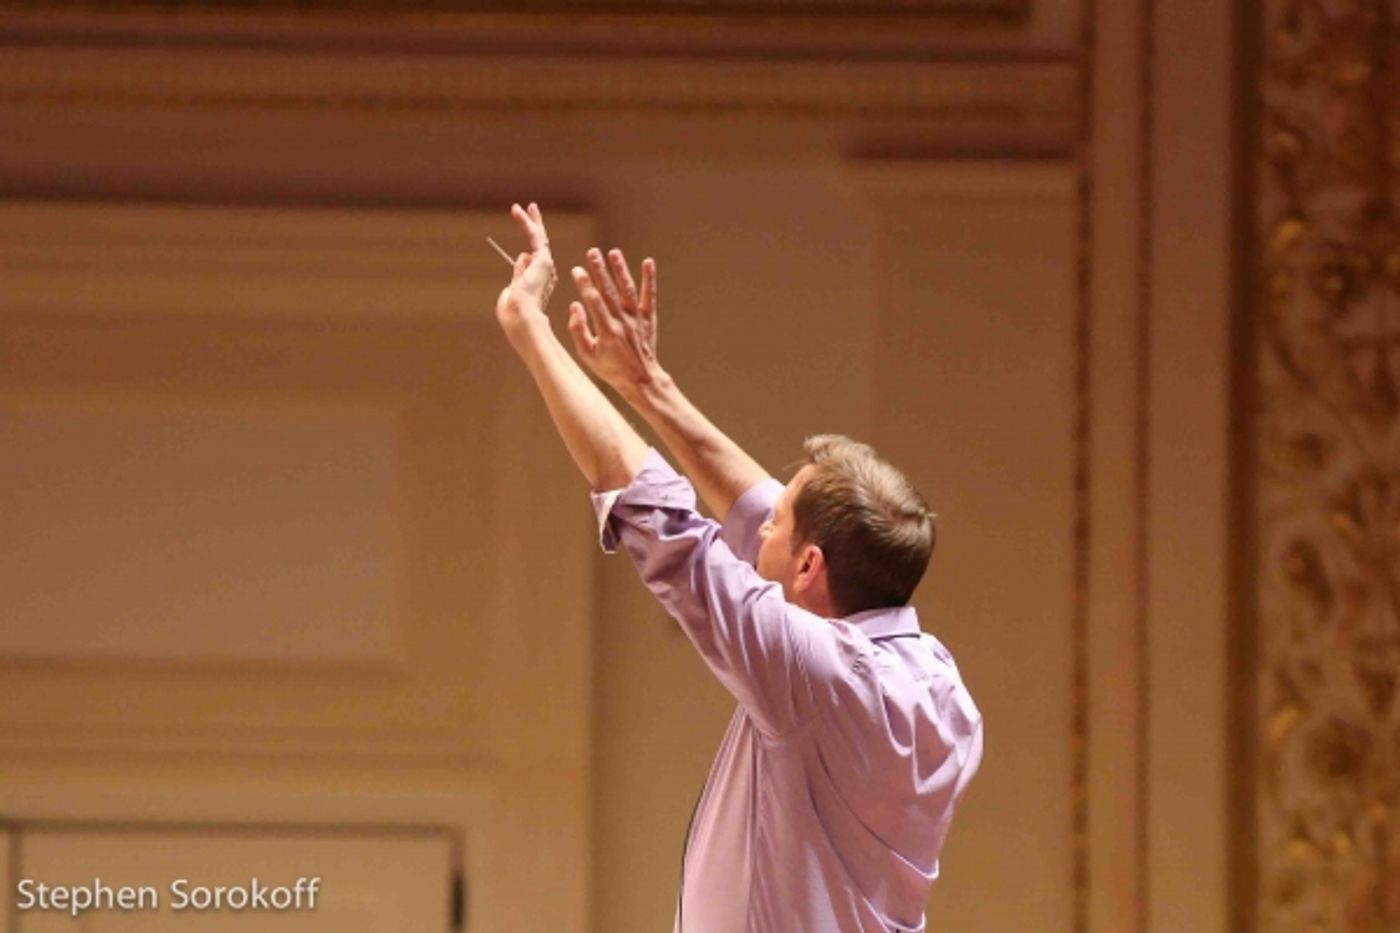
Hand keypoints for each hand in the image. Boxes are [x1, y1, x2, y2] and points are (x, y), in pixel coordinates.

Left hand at [495, 202, 556, 333]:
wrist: (520, 317)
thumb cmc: (513, 312)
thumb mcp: (513, 290)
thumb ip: (518, 274)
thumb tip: (522, 255)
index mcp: (539, 285)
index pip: (533, 266)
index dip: (527, 257)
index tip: (524, 252)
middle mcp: (546, 274)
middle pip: (539, 247)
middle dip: (535, 230)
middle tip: (532, 213)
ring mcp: (546, 266)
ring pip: (538, 238)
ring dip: (528, 221)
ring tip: (518, 208)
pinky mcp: (543, 259)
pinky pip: (534, 236)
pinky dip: (526, 222)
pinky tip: (518, 211)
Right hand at [568, 247, 660, 392]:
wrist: (641, 379)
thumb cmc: (611, 369)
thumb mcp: (587, 356)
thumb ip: (578, 330)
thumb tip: (574, 306)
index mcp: (606, 331)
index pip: (594, 303)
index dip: (585, 285)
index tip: (576, 269)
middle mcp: (623, 322)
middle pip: (610, 291)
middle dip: (600, 270)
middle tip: (592, 252)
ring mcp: (637, 319)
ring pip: (628, 290)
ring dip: (621, 270)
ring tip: (613, 253)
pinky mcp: (648, 318)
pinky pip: (649, 296)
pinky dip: (649, 279)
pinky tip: (648, 262)